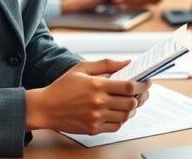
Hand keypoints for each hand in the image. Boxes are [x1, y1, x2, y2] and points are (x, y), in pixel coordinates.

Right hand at [24, 59, 149, 133]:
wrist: (45, 108)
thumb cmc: (62, 87)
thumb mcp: (82, 68)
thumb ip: (106, 64)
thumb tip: (127, 62)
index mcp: (97, 85)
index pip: (129, 87)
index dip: (142, 85)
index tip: (146, 82)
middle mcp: (98, 102)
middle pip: (131, 103)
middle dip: (140, 97)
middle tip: (142, 93)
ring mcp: (96, 117)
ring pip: (126, 116)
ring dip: (132, 109)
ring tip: (129, 102)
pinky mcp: (93, 129)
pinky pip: (116, 126)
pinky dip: (121, 120)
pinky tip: (118, 112)